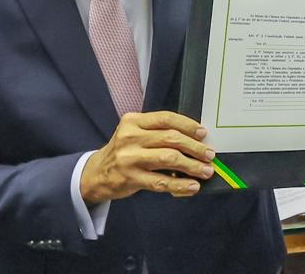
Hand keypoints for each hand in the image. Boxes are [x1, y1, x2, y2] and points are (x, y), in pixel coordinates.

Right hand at [79, 111, 215, 204]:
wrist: (95, 174)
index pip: (166, 118)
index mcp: (133, 121)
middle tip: (209, 155)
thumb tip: (194, 138)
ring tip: (206, 171)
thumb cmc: (123, 151)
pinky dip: (179, 184)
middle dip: (194, 147)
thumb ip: (157, 133)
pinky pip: (161, 181)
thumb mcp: (133, 134)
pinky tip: (192, 186)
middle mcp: (130, 137)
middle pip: (171, 138)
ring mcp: (129, 158)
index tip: (203, 133)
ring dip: (192, 165)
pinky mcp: (130, 178)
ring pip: (169, 158)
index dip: (188, 125)